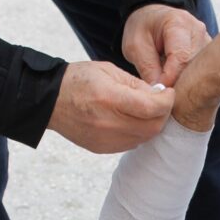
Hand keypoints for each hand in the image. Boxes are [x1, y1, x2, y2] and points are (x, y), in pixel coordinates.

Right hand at [47, 61, 174, 152]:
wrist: (51, 102)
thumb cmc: (79, 80)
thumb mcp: (108, 70)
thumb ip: (136, 84)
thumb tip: (159, 95)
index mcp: (109, 98)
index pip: (151, 107)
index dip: (167, 101)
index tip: (169, 93)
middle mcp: (108, 123)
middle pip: (152, 127)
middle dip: (163, 114)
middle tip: (161, 102)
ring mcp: (105, 139)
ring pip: (144, 138)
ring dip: (152, 125)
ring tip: (146, 110)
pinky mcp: (102, 149)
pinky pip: (131, 144)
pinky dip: (138, 133)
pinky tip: (131, 120)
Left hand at [122, 5, 209, 86]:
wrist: (153, 22)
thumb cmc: (143, 31)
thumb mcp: (136, 47)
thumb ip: (148, 69)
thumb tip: (160, 94)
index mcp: (179, 23)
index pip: (181, 58)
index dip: (170, 80)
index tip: (158, 93)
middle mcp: (198, 32)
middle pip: (195, 68)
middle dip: (180, 86)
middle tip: (164, 98)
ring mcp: (207, 43)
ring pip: (201, 74)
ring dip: (186, 87)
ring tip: (171, 92)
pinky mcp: (209, 55)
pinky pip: (203, 76)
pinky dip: (191, 86)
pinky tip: (179, 88)